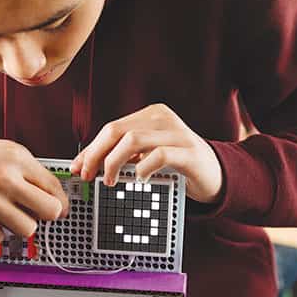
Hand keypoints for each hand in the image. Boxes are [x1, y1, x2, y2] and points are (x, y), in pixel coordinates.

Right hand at [0, 118, 68, 244]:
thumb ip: (24, 171)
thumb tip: (50, 197)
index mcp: (15, 156)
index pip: (55, 189)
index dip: (60, 205)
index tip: (58, 211)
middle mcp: (3, 176)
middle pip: (48, 212)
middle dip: (43, 217)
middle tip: (31, 215)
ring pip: (26, 229)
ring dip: (16, 227)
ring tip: (2, 216)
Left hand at [70, 104, 223, 203]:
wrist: (218, 173)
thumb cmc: (180, 165)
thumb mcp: (150, 154)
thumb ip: (126, 154)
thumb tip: (90, 163)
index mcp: (151, 115)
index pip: (112, 128)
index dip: (91, 148)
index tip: (78, 167)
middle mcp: (163, 119)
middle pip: (117, 130)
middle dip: (96, 154)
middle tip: (88, 175)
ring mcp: (177, 134)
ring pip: (133, 139)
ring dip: (114, 162)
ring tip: (110, 180)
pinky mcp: (189, 152)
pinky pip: (159, 155)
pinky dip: (143, 168)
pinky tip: (139, 179)